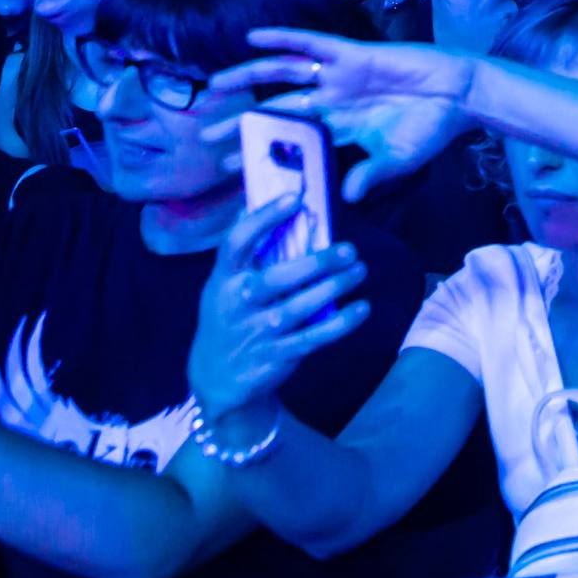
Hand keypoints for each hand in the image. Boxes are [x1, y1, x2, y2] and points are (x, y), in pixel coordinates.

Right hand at [187, 193, 369, 419]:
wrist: (216, 378)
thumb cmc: (232, 318)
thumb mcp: (227, 286)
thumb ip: (249, 253)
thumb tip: (266, 199)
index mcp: (222, 279)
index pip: (236, 242)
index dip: (264, 218)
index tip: (296, 199)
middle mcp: (236, 304)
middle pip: (276, 278)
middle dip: (316, 262)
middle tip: (350, 249)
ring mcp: (254, 332)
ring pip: (298, 308)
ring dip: (334, 288)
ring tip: (359, 271)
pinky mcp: (274, 356)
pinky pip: (313, 338)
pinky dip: (340, 323)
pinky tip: (361, 308)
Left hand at [204, 28, 475, 201]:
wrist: (460, 94)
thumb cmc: (433, 128)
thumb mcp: (399, 159)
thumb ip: (370, 174)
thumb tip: (344, 197)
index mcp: (343, 128)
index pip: (292, 140)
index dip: (263, 151)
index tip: (230, 166)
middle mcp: (334, 100)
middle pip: (277, 109)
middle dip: (242, 121)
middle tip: (206, 134)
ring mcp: (341, 76)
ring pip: (283, 75)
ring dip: (249, 78)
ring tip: (216, 85)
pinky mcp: (354, 54)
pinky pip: (312, 43)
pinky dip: (283, 39)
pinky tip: (254, 37)